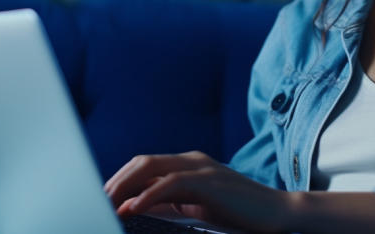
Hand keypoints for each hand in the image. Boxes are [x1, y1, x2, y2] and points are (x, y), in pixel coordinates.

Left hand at [103, 150, 289, 232]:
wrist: (278, 214)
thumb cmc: (239, 214)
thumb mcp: (196, 209)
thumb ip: (167, 205)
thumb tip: (132, 207)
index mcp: (188, 165)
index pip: (144, 166)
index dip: (119, 180)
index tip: (101, 199)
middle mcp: (192, 160)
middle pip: (142, 162)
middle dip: (115, 181)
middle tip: (96, 202)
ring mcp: (201, 167)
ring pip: (151, 167)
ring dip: (124, 186)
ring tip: (108, 204)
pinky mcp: (209, 181)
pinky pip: (171, 184)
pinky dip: (149, 196)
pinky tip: (134, 208)